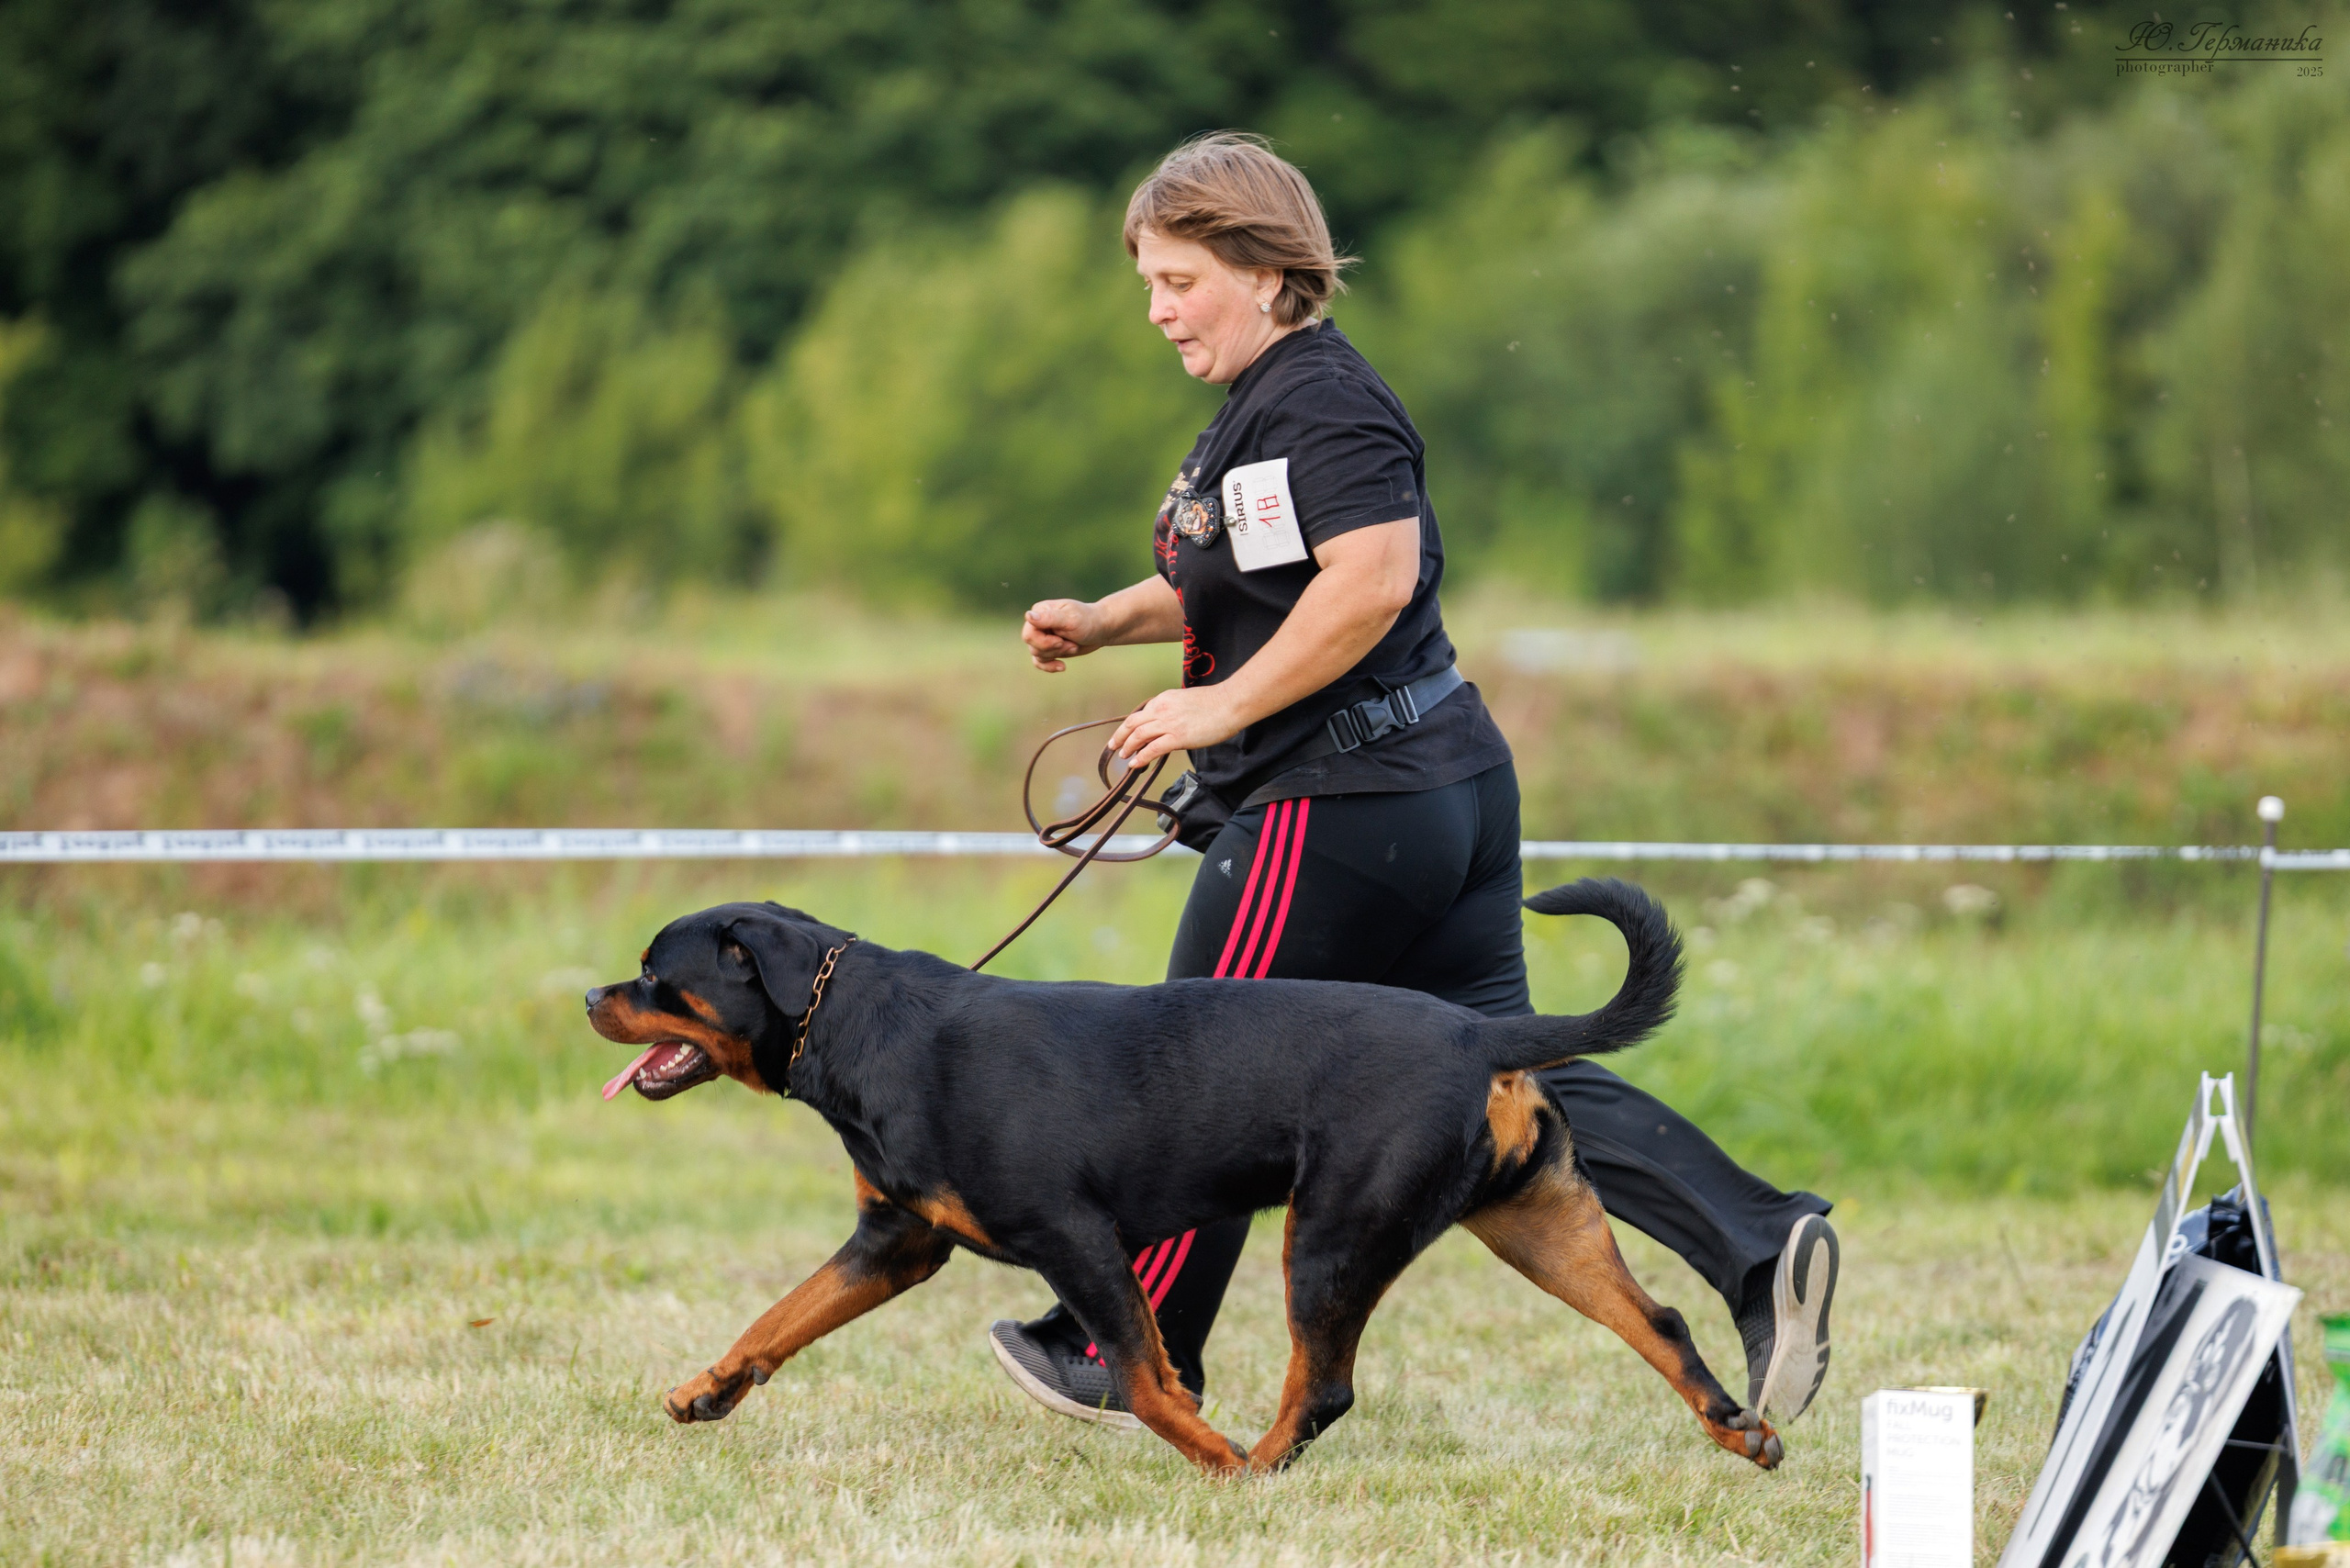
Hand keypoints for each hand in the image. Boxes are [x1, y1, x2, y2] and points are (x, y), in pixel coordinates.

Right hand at [1022, 599, 1103, 671]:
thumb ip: (1049, 618)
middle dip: (1054, 649)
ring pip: (1038, 655)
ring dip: (1058, 654)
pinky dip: (1050, 666)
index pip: (1029, 634)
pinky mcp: (1049, 648)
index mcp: (1040, 611)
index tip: (1061, 640)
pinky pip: (1039, 662)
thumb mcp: (1070, 619)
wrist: (1101, 629)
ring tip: (1074, 646)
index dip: (1044, 642)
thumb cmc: (1088, 620)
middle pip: (1033, 646)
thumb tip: (1028, 616)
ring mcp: (1042, 637)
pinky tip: (1063, 667)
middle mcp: (1037, 624)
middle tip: (1072, 644)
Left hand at [1110, 686, 1244, 765]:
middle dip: (1120, 736)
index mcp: (1164, 698)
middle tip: (1113, 746)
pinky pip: (1152, 748)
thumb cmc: (1215, 703)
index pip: (1141, 713)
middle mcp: (1162, 708)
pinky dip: (1140, 757)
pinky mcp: (1177, 737)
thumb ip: (1175, 710)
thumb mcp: (1187, 701)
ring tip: (1123, 756)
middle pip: (1132, 723)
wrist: (1229, 703)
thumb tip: (1169, 725)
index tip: (1126, 734)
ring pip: (1138, 735)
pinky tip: (1134, 764)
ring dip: (1127, 747)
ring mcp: (1168, 723)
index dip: (1131, 725)